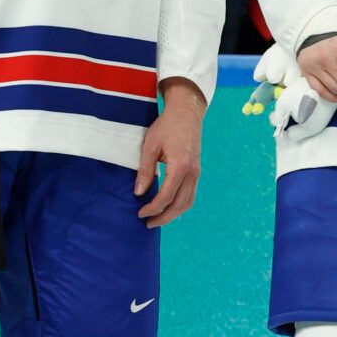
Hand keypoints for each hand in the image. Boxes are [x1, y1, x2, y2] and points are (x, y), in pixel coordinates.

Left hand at [136, 78, 205, 227]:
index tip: (140, 213)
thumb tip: (139, 193)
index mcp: (180, 167)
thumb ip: (145, 171)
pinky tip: (168, 206)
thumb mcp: (150, 147)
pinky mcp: (197, 171)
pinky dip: (180, 204)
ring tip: (158, 218)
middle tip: (149, 223)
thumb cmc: (166, 126)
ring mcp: (197, 173)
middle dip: (164, 217)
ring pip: (188, 202)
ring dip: (174, 214)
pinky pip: (191, 194)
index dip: (152, 208)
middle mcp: (192, 173)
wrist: (187, 113)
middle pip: (180, 205)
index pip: (166, 196)